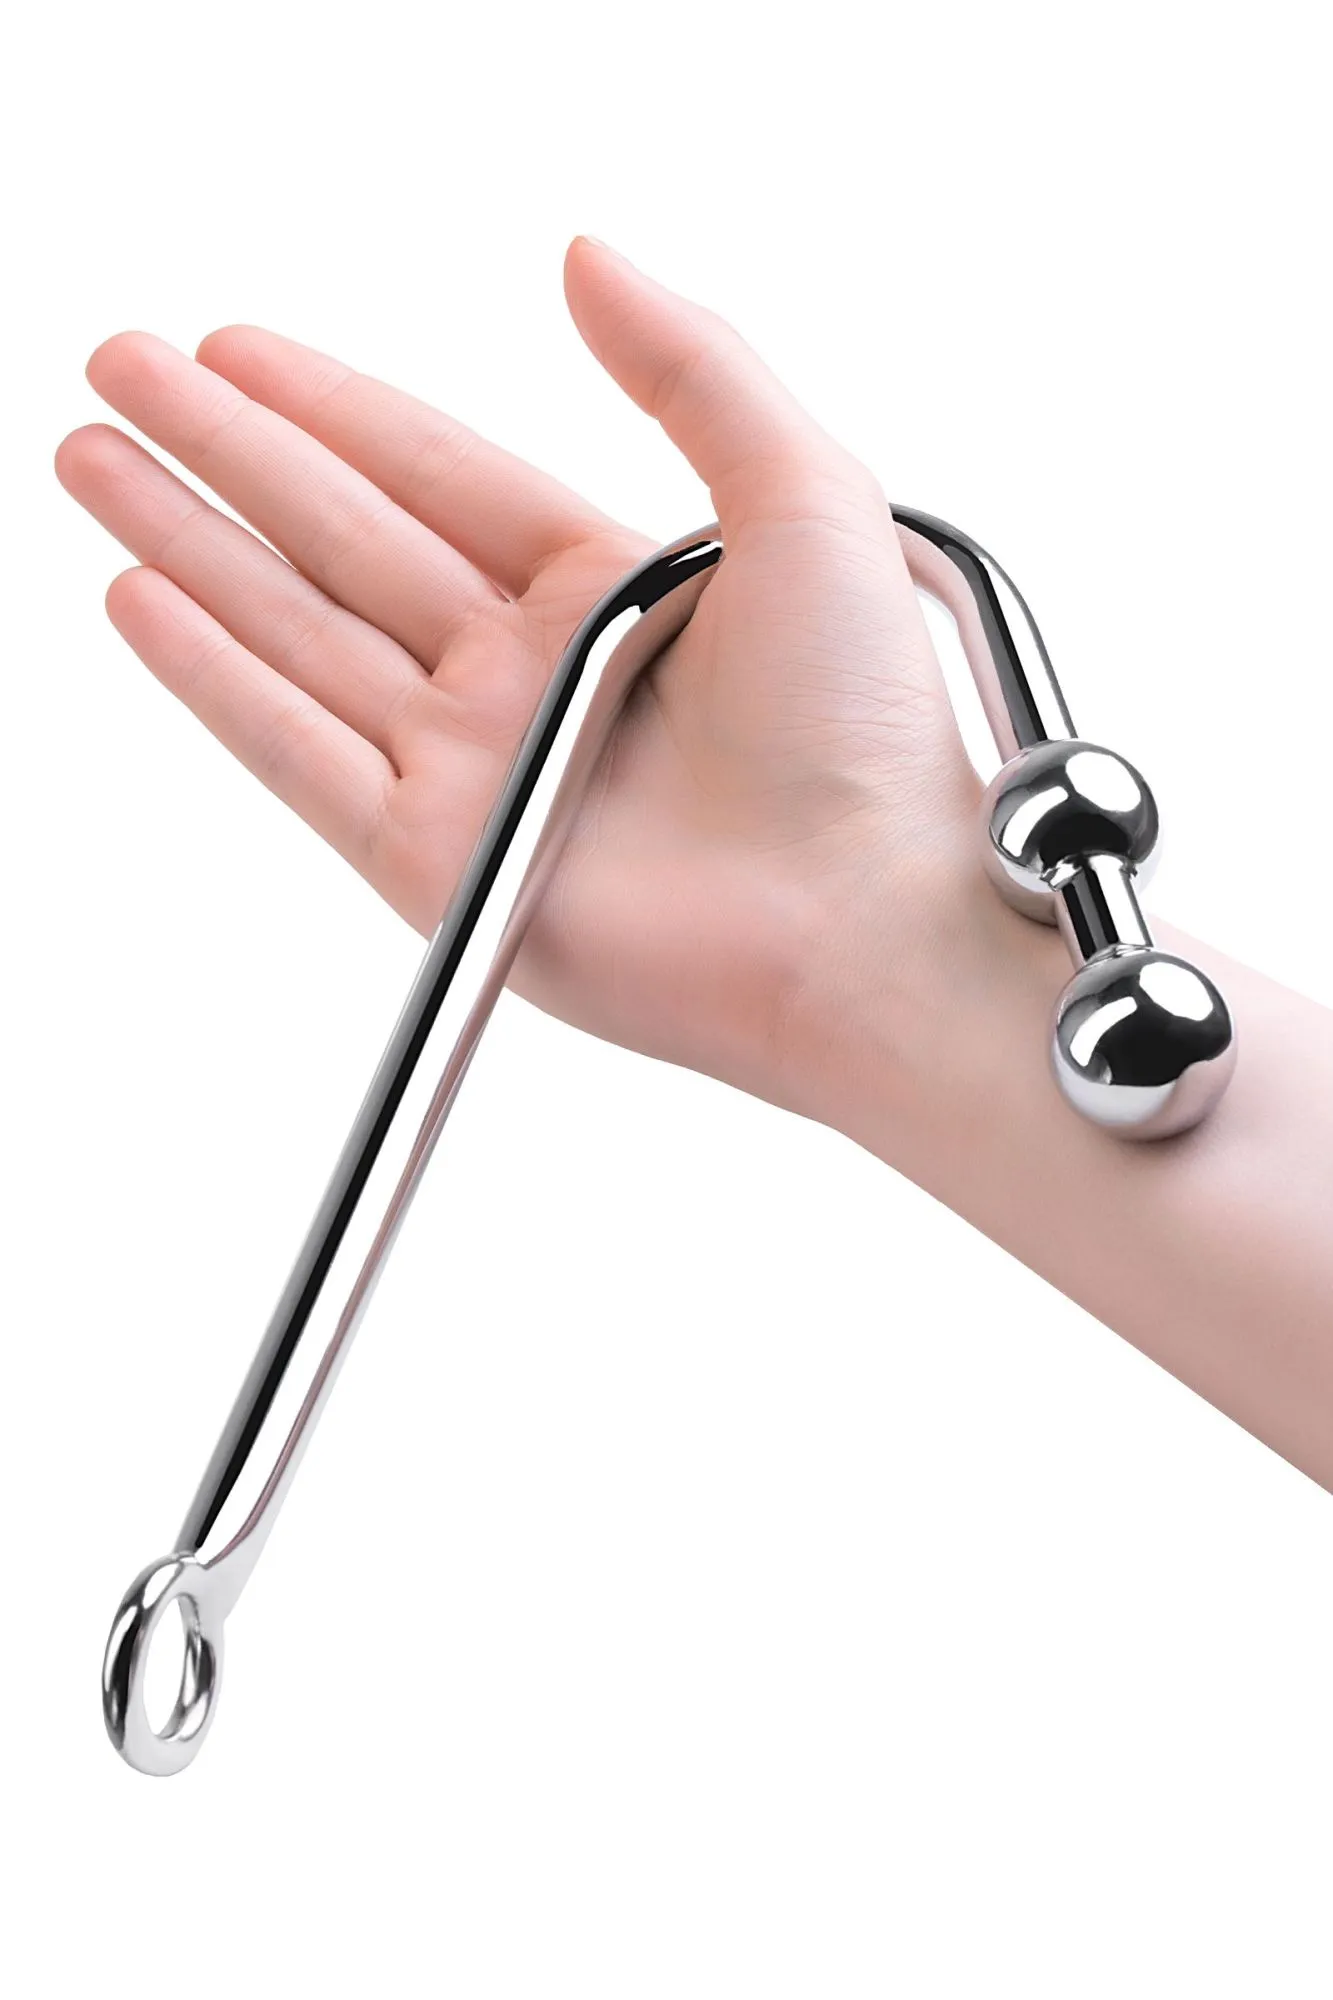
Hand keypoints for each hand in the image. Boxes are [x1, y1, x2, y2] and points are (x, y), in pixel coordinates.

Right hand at [56, 240, 988, 1115]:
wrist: (861, 924)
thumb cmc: (866, 733)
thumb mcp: (807, 495)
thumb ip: (694, 366)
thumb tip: (587, 256)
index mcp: (608, 592)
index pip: (434, 473)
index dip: (332, 405)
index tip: (238, 345)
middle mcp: (528, 677)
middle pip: (341, 540)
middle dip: (228, 451)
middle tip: (127, 369)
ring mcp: (476, 771)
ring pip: (298, 634)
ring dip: (194, 546)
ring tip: (98, 460)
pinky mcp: (441, 866)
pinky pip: (299, 755)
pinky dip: (216, 679)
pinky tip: (144, 602)